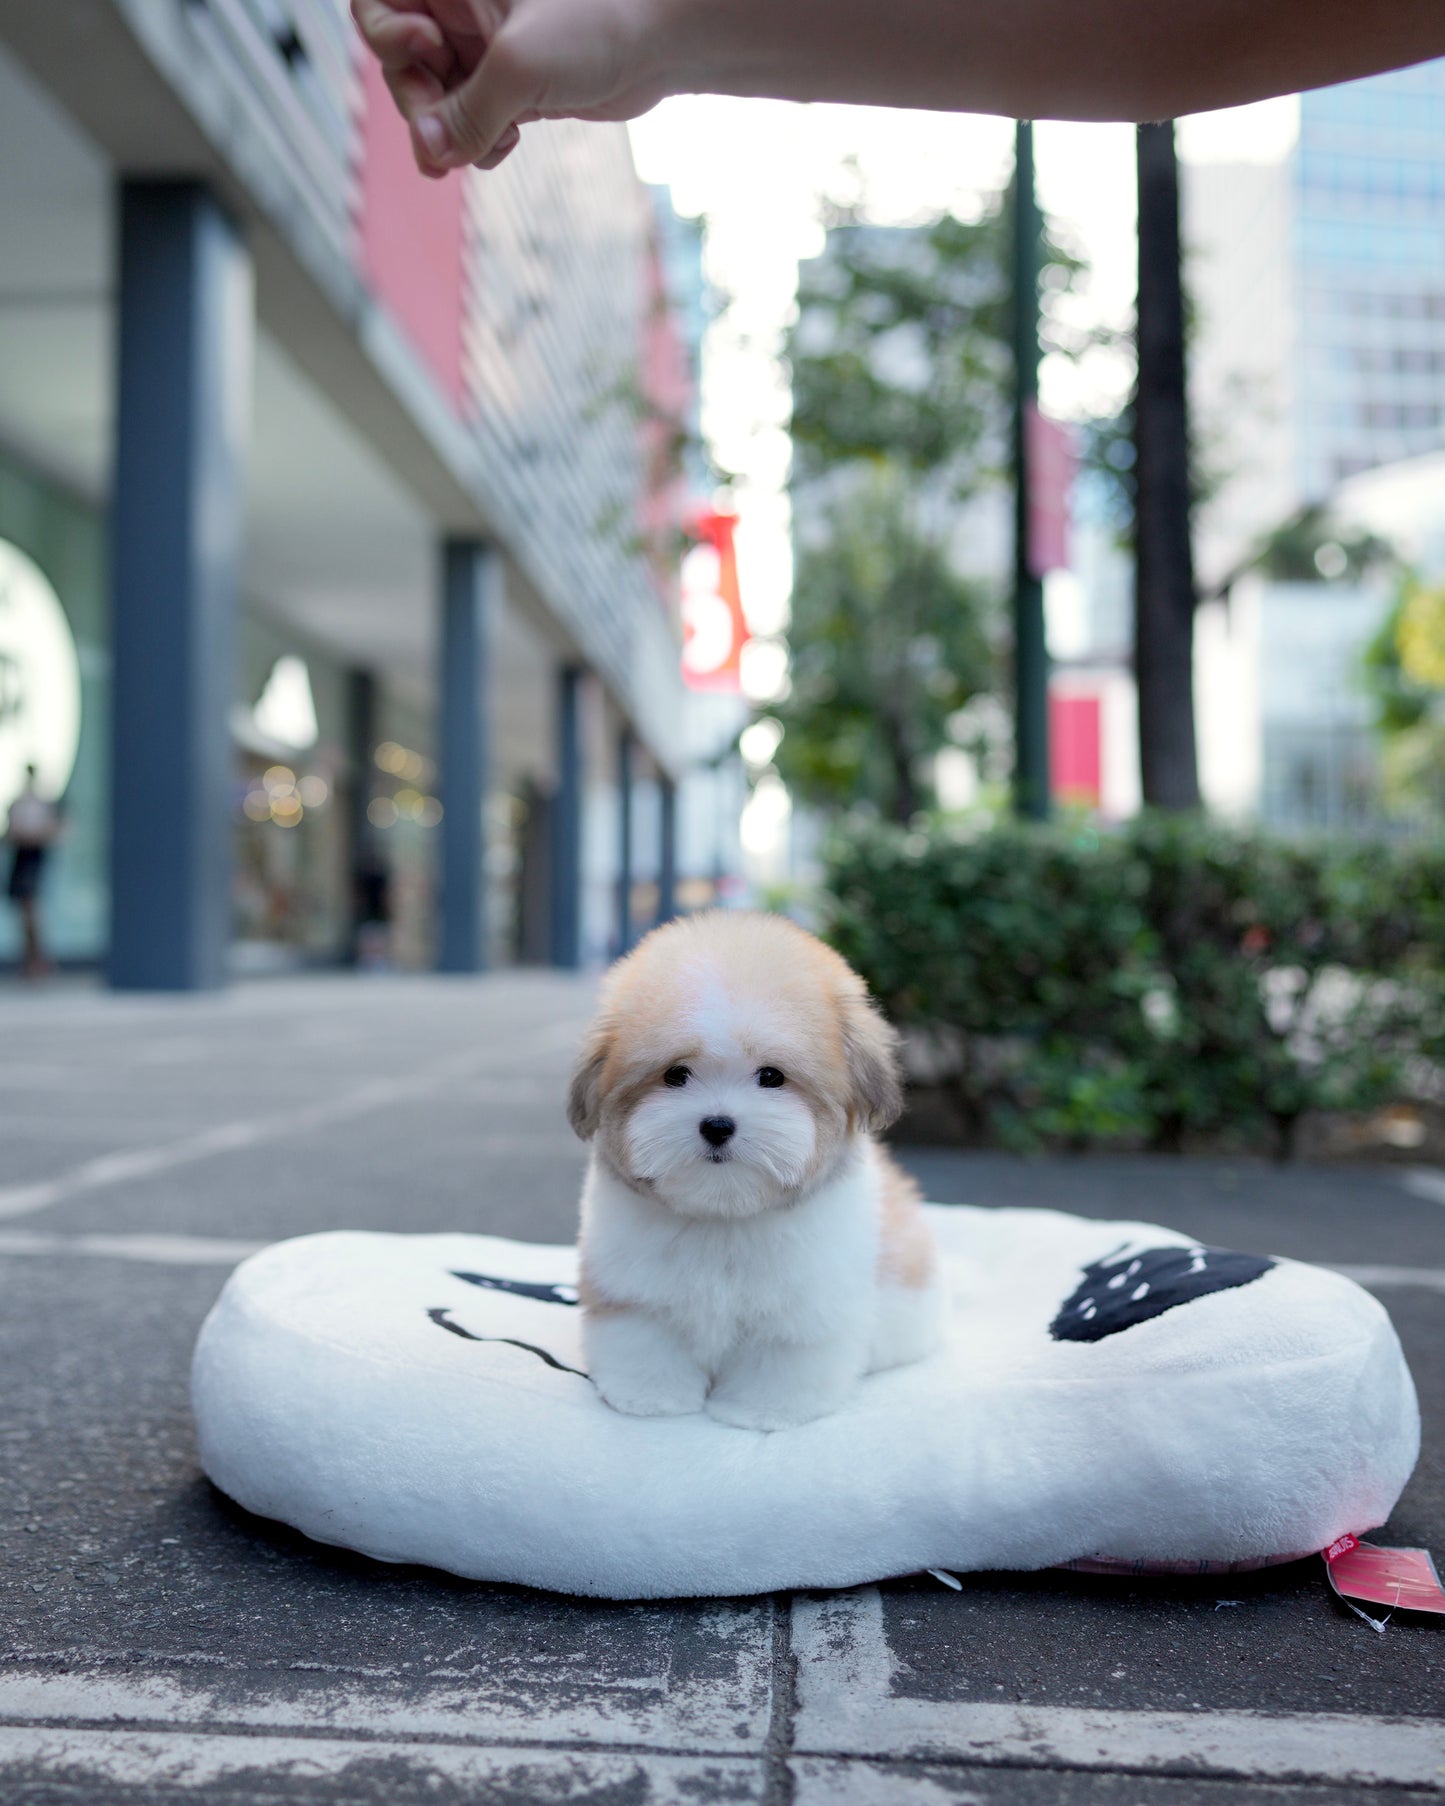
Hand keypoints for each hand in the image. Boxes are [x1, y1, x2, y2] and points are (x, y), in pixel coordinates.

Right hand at [351, 0, 671, 177]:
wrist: (665, 40)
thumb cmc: (599, 19)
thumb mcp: (519, 67)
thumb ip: (465, 113)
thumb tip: (428, 154)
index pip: (376, 1)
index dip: (385, 31)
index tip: (427, 49)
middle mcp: (461, 4)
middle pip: (399, 59)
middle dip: (419, 101)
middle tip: (444, 136)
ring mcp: (483, 44)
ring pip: (434, 96)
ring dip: (448, 132)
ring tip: (480, 150)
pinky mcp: (509, 82)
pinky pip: (469, 119)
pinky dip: (477, 141)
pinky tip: (506, 145)